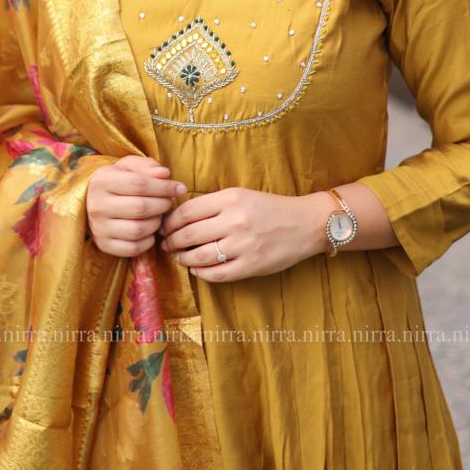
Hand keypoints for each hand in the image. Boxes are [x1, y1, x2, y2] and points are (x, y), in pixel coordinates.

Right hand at [87, 155, 186, 257]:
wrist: (94, 201)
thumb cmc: (119, 180)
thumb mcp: (130, 166)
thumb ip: (148, 166)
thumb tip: (165, 174)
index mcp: (102, 181)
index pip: (139, 184)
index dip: (164, 187)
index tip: (180, 188)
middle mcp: (97, 206)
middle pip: (140, 208)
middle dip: (162, 205)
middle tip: (169, 201)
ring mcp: (99, 228)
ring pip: (138, 230)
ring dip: (156, 223)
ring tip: (159, 215)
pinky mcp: (104, 245)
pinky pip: (133, 248)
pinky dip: (147, 241)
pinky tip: (150, 230)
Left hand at [158, 187, 314, 281]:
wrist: (305, 223)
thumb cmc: (269, 208)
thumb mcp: (240, 195)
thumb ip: (213, 204)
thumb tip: (179, 218)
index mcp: (230, 199)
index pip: (186, 212)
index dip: (169, 222)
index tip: (164, 227)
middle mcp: (235, 221)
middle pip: (188, 235)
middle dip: (171, 242)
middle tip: (166, 245)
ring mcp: (243, 245)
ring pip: (199, 256)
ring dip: (184, 259)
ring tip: (180, 257)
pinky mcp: (251, 265)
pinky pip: (217, 274)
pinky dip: (201, 273)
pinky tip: (197, 269)